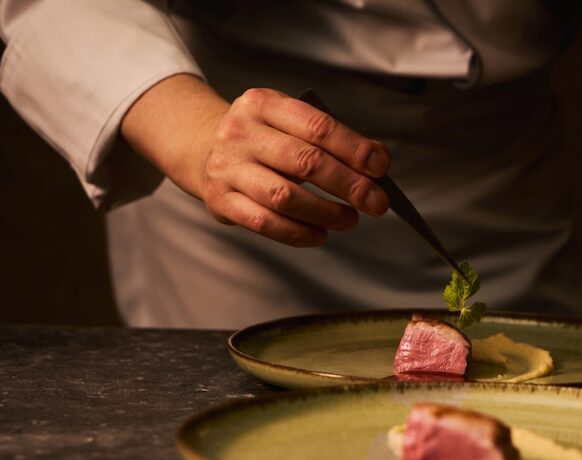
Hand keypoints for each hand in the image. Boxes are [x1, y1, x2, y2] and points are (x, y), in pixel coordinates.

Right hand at [121, 76, 390, 246]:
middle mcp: (241, 132)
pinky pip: (265, 223)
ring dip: (325, 212)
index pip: (317, 126)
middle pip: (305, 161)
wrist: (200, 147)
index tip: (380, 167)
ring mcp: (228, 168)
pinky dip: (298, 233)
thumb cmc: (261, 137)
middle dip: (348, 184)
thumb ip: (330, 138)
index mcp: (263, 104)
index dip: (354, 148)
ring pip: (284, 196)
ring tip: (349, 220)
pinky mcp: (221, 201)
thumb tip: (377, 159)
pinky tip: (320, 234)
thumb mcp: (288, 122)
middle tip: (376, 202)